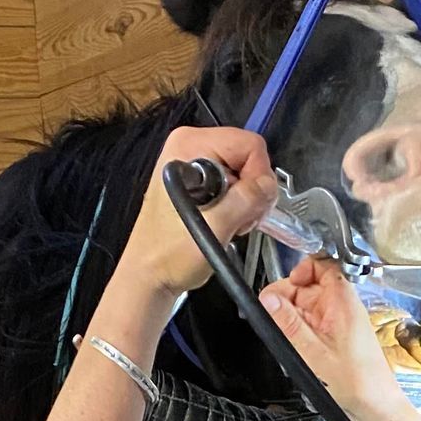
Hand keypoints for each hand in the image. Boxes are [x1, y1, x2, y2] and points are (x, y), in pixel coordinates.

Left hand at [114, 128, 276, 299]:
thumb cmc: (169, 255)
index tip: (249, 204)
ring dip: (245, 201)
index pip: (250, 145)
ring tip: (228, 223)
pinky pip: (236, 183)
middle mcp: (189, 147)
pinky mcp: (199, 179)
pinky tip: (225, 221)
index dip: (259, 177)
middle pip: (249, 156)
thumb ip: (247, 199)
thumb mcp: (216, 226)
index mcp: (189, 147)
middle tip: (238, 218)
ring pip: (245, 172)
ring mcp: (194, 163)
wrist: (152, 275)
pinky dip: (238, 204)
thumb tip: (268, 184)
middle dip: (252, 191)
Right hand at [259, 259, 420, 420]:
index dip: (301, 270)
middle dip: (288, 298)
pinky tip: (296, 347)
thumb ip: (287, 322)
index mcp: (342, 302)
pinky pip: (312, 323)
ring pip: (307, 306)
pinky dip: (299, 331)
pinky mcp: (335, 336)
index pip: (322, 266)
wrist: (374, 407)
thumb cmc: (356, 382)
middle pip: (308, 286)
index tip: (285, 286)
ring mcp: (339, 322)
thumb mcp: (312, 351)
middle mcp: (342, 307)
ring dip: (291, 317)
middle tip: (274, 317)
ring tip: (287, 338)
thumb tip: (267, 298)